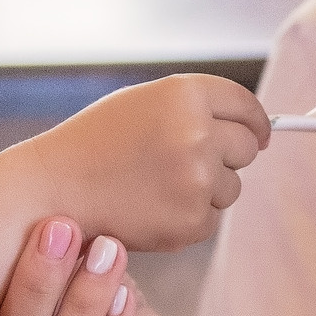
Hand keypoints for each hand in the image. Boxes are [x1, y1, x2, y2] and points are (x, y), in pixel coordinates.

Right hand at [13, 74, 268, 251]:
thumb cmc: (95, 144)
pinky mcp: (191, 220)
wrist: (54, 191)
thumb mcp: (142, 103)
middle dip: (227, 157)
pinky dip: (189, 218)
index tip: (260, 135)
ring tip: (156, 186)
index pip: (247, 107)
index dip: (257, 123)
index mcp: (185, 94)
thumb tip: (254, 131)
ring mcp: (197, 179)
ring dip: (206, 190)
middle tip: (187, 165)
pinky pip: (211, 219)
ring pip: (231, 187)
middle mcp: (197, 132)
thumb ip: (195, 108)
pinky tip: (151, 208)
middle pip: (246, 148)